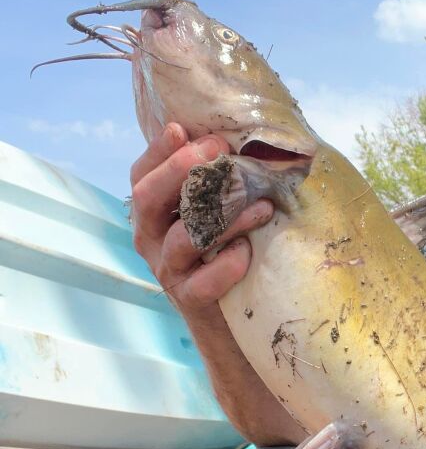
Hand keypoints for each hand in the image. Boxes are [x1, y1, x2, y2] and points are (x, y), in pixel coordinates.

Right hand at [130, 123, 274, 316]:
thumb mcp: (211, 213)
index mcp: (152, 212)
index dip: (159, 151)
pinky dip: (227, 266)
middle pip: (148, 199)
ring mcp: (167, 269)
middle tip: (217, 151)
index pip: (142, 174)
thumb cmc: (221, 252)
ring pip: (185, 238)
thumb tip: (238, 137)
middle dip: (180, 170)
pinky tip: (248, 250)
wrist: (224, 319)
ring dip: (224, 217)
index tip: (182, 129)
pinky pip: (204, 283)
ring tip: (260, 205)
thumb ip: (213, 180)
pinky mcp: (189, 299)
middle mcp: (150, 238)